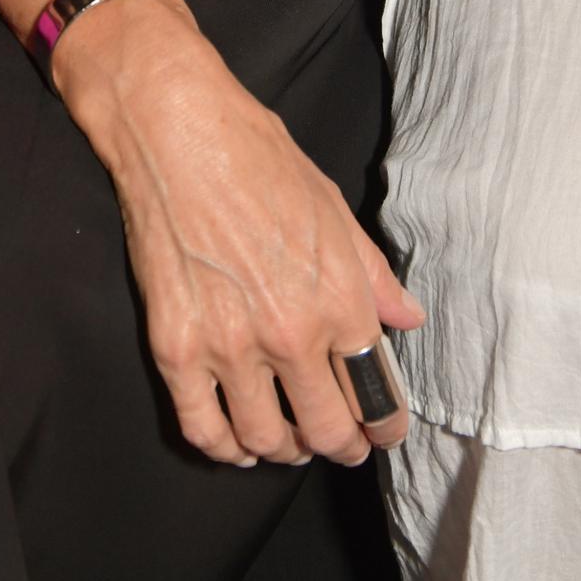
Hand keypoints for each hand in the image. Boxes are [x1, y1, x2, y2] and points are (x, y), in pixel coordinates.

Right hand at [58, 0, 422, 466]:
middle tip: (343, 445)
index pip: (375, 391)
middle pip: (325, 430)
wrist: (176, 130)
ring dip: (284, 450)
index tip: (383, 430)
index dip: (384, 422)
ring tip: (289, 442)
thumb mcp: (332, 206)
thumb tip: (406, 318)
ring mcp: (229, 346)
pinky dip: (223, 448)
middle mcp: (290, 332)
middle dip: (341, 445)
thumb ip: (371, 273)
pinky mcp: (175, 348)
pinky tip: (236, 442)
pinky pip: (202, 430)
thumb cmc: (257, 155)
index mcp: (338, 296)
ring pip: (265, 439)